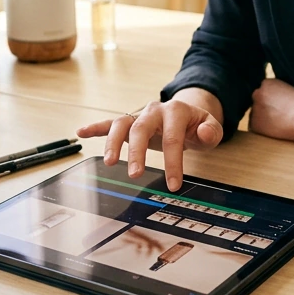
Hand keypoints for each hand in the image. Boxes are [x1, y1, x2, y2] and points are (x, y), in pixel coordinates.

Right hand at [76, 92, 222, 190]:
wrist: (187, 113)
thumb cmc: (197, 125)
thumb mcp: (211, 127)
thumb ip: (211, 131)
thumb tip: (203, 132)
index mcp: (176, 111)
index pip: (172, 137)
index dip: (173, 162)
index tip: (173, 184)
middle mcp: (154, 110)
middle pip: (141, 128)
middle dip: (137, 152)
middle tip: (135, 174)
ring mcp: (139, 115)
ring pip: (122, 124)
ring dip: (113, 142)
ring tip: (109, 162)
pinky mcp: (129, 121)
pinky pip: (110, 122)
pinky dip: (96, 127)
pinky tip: (82, 133)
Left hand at [249, 78, 293, 144]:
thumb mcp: (290, 89)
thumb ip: (278, 92)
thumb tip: (274, 101)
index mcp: (267, 83)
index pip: (263, 91)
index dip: (271, 99)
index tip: (279, 104)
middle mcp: (258, 93)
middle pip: (258, 101)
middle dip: (265, 106)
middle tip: (278, 114)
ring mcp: (255, 108)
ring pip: (255, 113)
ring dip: (263, 117)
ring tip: (278, 122)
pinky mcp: (254, 123)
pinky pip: (254, 126)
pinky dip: (262, 128)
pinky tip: (275, 128)